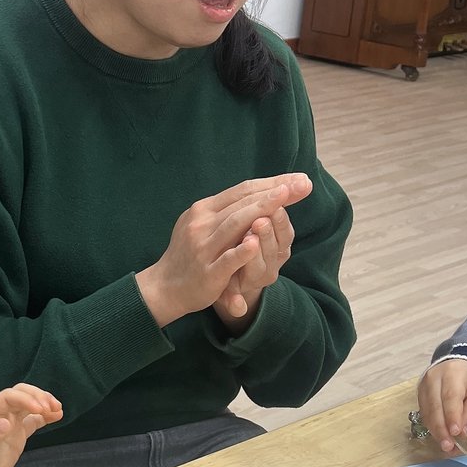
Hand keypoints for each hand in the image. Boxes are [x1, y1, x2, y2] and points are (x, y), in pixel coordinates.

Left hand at [0, 384, 62, 466]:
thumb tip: (6, 423)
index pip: (8, 397)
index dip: (25, 399)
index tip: (39, 408)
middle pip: (21, 395)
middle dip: (38, 397)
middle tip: (52, 407)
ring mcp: (9, 425)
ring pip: (29, 406)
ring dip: (44, 403)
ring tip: (58, 409)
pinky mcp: (17, 437)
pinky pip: (34, 422)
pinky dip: (46, 417)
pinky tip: (57, 415)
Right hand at [136, 174, 311, 329]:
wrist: (164, 287)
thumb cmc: (190, 253)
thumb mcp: (204, 225)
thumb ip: (229, 211)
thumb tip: (262, 192)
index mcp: (203, 210)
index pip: (241, 190)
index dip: (271, 183)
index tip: (298, 179)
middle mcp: (201, 224)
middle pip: (242, 202)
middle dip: (275, 192)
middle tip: (302, 184)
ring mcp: (203, 248)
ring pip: (235, 224)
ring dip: (262, 209)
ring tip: (286, 197)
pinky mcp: (208, 273)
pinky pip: (227, 259)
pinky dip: (242, 251)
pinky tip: (256, 242)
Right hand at [418, 359, 466, 451]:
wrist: (460, 366)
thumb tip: (462, 433)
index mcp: (452, 373)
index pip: (450, 397)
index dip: (452, 416)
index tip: (455, 434)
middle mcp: (433, 378)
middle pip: (435, 407)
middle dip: (441, 429)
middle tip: (448, 447)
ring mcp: (423, 386)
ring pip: (427, 412)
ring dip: (436, 432)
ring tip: (446, 446)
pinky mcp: (419, 394)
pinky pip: (424, 414)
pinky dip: (432, 427)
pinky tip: (440, 437)